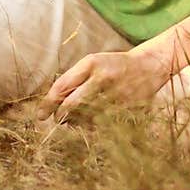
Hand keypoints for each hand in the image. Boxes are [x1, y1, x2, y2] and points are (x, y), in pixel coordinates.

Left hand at [36, 48, 172, 118]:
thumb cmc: (113, 65)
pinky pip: (103, 124)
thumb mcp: (91, 64)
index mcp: (91, 64)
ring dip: (75, 122)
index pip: (63, 86)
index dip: (48, 103)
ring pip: (86, 116)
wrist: (149, 67)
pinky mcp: (127, 109)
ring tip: (72, 120)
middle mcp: (103, 79)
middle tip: (56, 119)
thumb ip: (73, 80)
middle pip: (73, 104)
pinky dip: (92, 126)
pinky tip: (89, 123)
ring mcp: (116, 95)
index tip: (41, 114)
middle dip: (60, 115)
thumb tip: (53, 103)